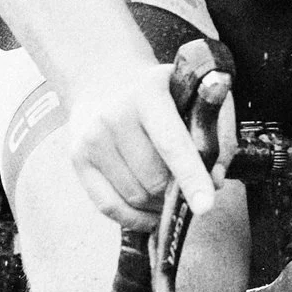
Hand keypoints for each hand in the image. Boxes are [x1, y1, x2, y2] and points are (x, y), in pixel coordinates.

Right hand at [64, 59, 217, 228]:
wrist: (104, 74)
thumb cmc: (157, 89)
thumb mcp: (189, 93)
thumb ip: (211, 132)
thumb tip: (214, 180)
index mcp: (148, 94)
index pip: (171, 143)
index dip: (191, 176)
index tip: (204, 206)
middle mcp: (114, 116)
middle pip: (154, 179)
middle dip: (177, 192)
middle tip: (188, 187)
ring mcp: (92, 139)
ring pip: (135, 197)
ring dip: (158, 205)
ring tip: (169, 193)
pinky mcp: (78, 158)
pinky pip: (109, 206)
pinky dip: (135, 218)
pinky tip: (150, 213)